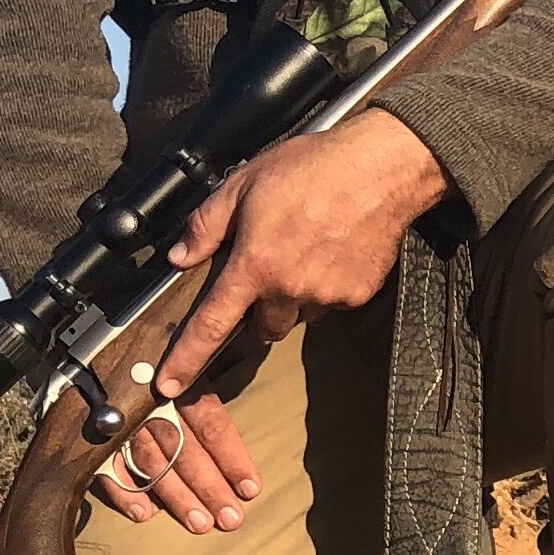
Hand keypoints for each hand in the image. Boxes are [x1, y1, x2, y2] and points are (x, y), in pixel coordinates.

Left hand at [104, 112, 449, 534]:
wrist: (383, 168)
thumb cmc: (312, 167)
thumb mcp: (243, 183)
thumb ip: (206, 225)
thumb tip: (180, 257)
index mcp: (254, 265)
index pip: (210, 325)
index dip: (187, 358)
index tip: (170, 386)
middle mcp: (289, 289)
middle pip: (261, 330)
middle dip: (255, 315)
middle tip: (261, 280)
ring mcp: (327, 296)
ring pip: (297, 316)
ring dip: (291, 299)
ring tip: (302, 254)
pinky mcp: (358, 295)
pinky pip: (331, 304)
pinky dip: (324, 287)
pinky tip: (332, 251)